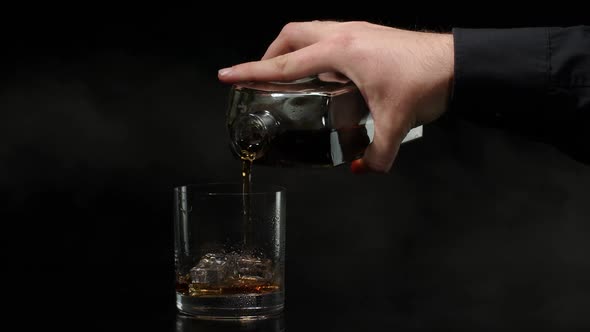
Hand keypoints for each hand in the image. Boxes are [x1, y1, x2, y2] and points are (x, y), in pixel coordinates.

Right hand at [218, 20, 453, 172]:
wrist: (458, 62)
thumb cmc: (425, 82)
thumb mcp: (396, 123)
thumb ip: (376, 154)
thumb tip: (361, 169)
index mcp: (340, 52)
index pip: (284, 64)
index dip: (251, 71)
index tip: (226, 74)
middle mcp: (343, 35)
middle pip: (291, 34)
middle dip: (269, 53)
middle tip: (262, 76)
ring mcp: (356, 30)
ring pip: (309, 31)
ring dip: (293, 49)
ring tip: (289, 76)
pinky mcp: (367, 34)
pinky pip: (328, 37)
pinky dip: (316, 52)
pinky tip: (325, 76)